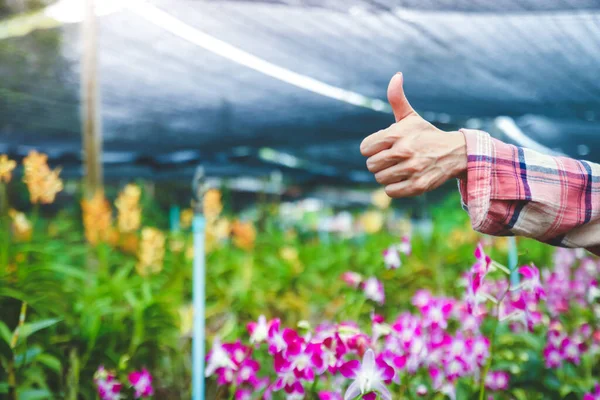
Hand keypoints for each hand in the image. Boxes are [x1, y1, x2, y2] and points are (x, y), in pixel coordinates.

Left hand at [361, 73, 467, 197]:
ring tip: (400, 168)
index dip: (372, 149)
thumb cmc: (426, 134)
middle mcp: (404, 151)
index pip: (365, 148)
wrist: (455, 153)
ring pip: (380, 179)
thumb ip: (397, 98)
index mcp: (397, 133)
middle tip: (392, 159)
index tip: (383, 147)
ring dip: (387, 175)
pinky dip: (395, 187)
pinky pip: (390, 191)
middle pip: (371, 166)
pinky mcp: (418, 186)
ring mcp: (411, 169)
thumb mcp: (411, 117)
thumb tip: (396, 75)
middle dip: (379, 163)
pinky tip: (405, 178)